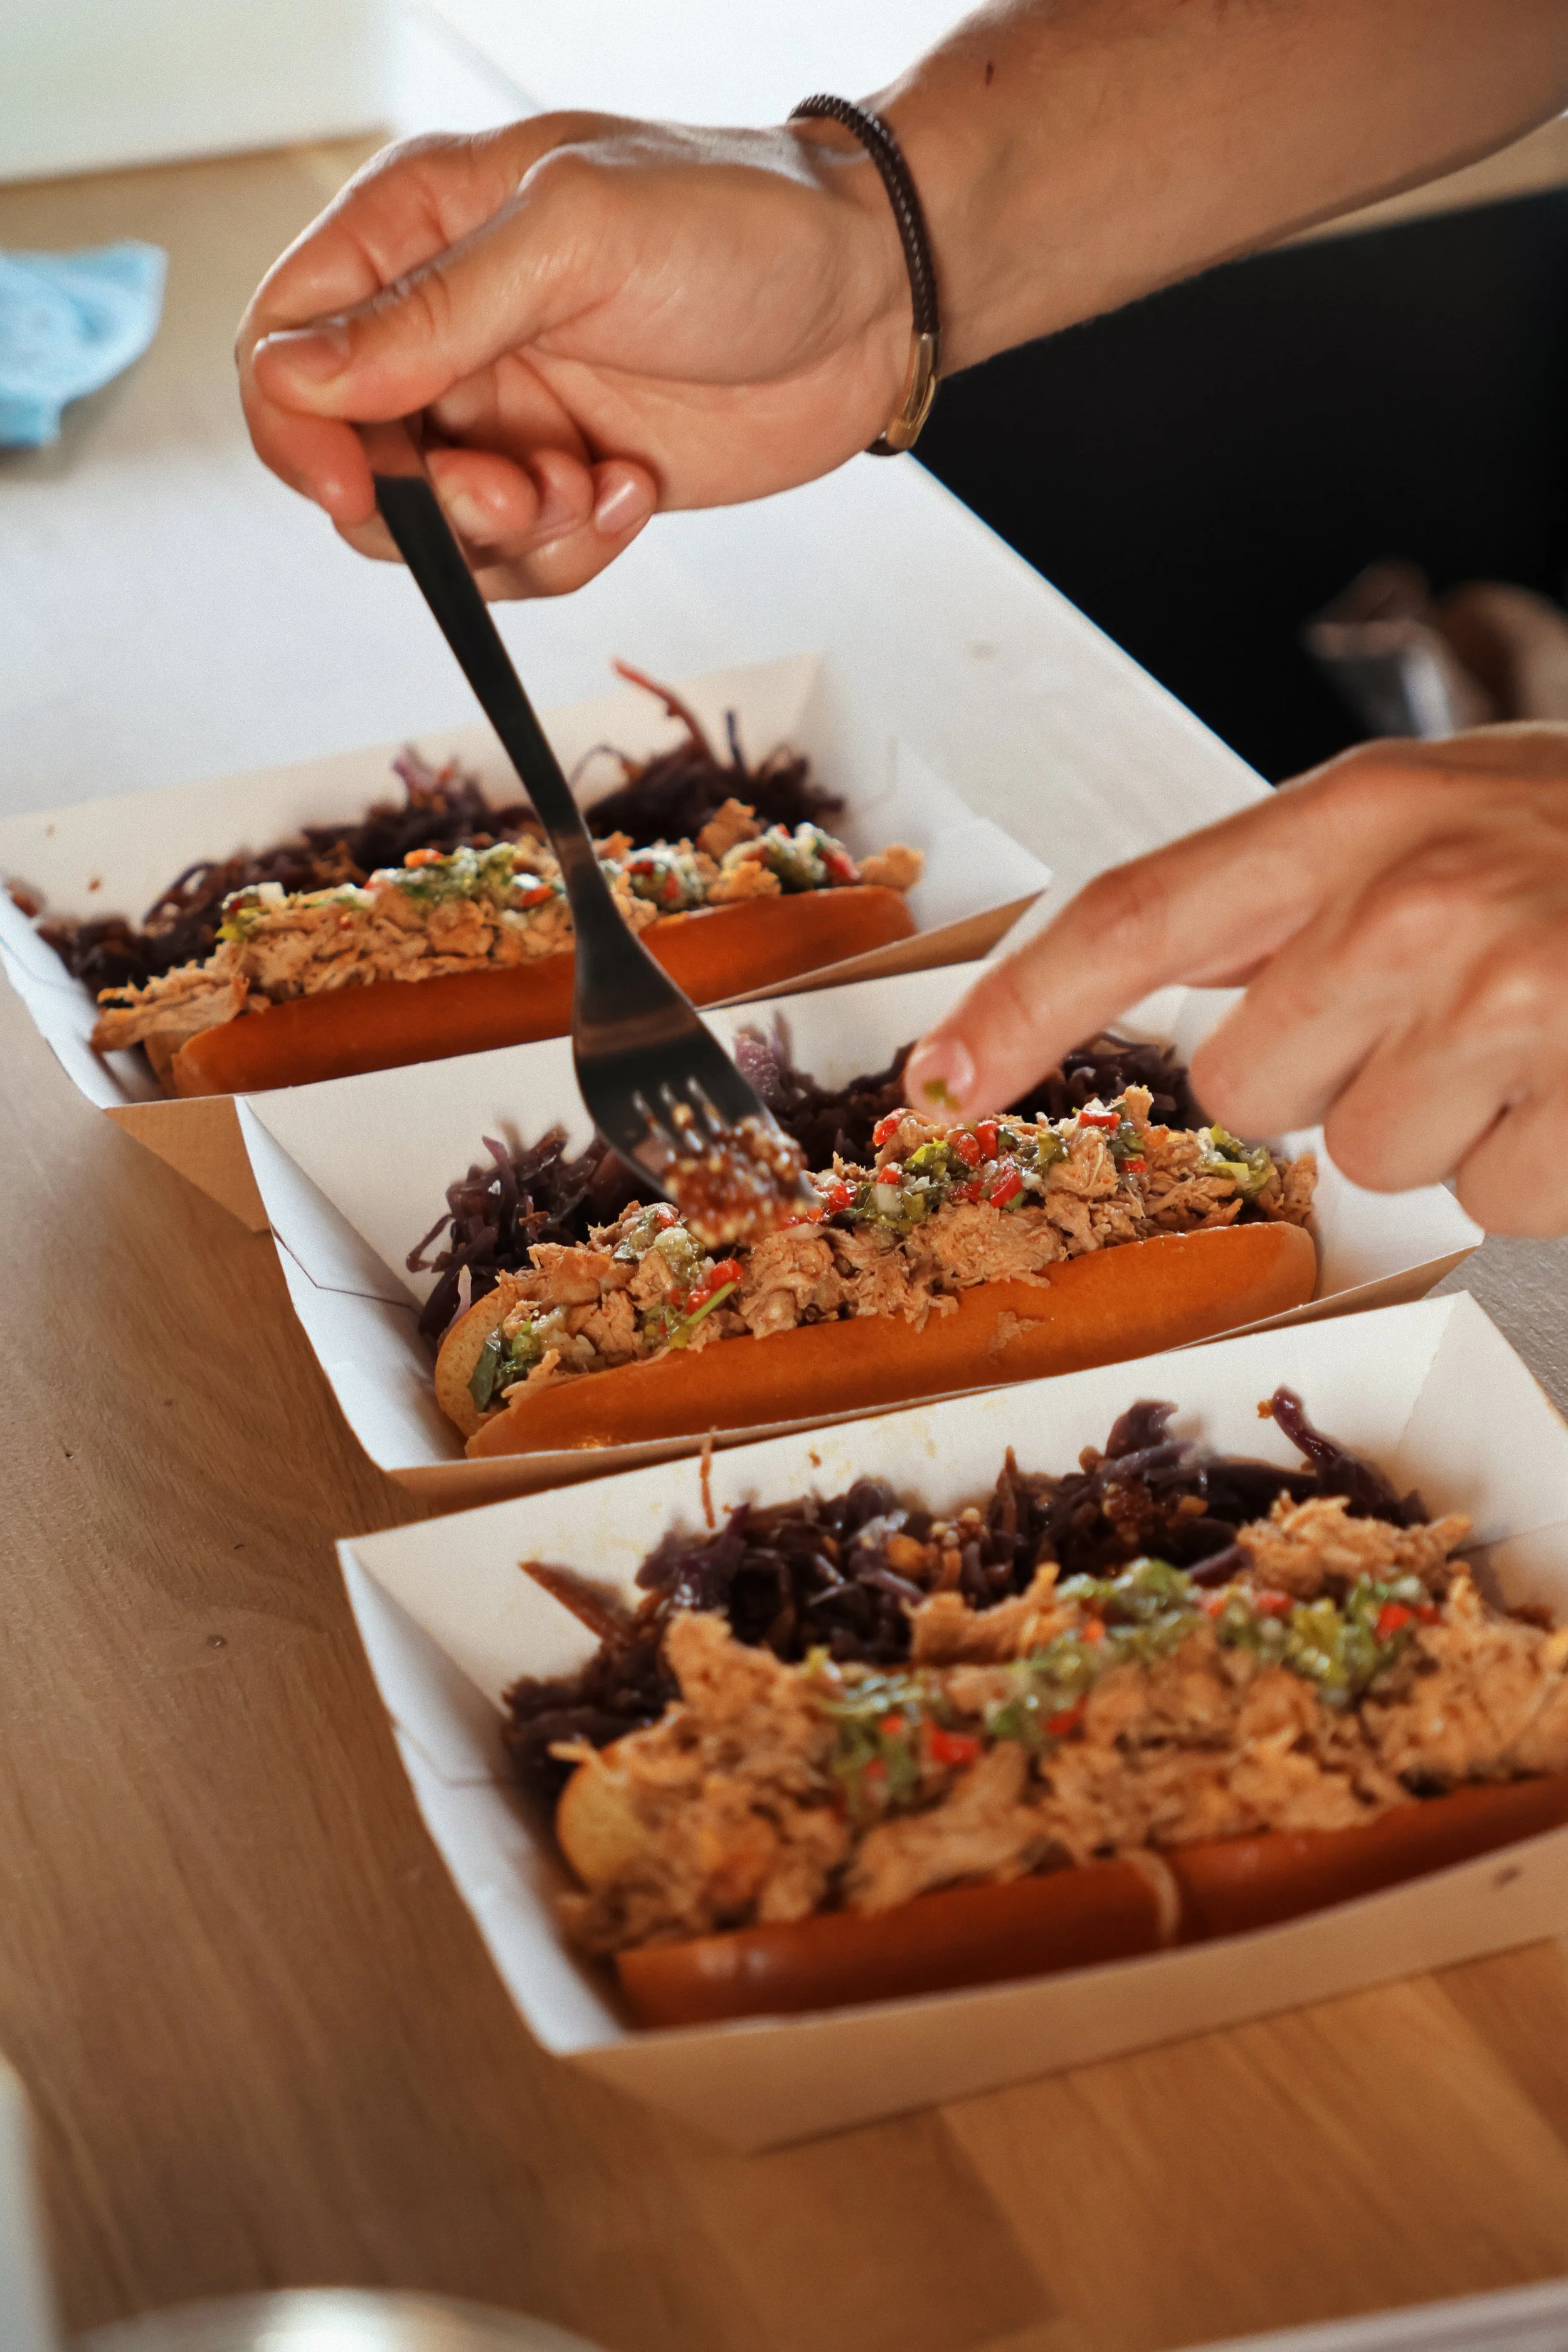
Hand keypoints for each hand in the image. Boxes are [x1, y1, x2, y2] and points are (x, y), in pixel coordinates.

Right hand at [236, 115, 909, 597]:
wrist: (871, 295)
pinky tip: (632, 492)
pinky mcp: (567, 478)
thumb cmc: (738, 223)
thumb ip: (434, 313)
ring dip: (509, 537)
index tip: (359, 483)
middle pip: (350, 461)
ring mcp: (507, 409)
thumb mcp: (575, 240)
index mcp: (416, 231)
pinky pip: (520, 558)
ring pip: (436, 529)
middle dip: (428, 504)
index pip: (285, 346)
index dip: (300, 431)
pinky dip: (570, 549)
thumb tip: (298, 380)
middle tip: (518, 494)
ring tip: (591, 486)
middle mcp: (446, 326)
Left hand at [904, 726, 1567, 1234]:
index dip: (1019, 1006)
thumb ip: (1294, 892)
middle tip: (1451, 1006)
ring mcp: (1506, 1002)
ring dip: (1449, 1124)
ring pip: (1374, 1160)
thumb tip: (1154, 978)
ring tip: (1540, 1033)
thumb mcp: (1436, 814)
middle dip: (1333, 1073)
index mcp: (1360, 816)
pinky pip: (1494, 1200)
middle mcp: (1414, 903)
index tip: (933, 1084)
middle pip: (1250, 1086)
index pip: (1135, 914)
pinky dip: (1540, 1162)